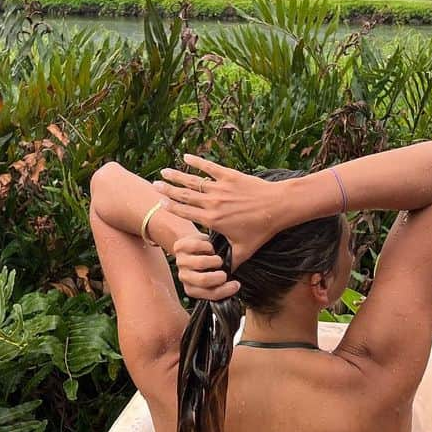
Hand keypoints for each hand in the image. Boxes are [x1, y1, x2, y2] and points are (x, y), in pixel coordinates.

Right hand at [156, 154, 283, 268]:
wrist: (278, 206)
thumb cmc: (262, 229)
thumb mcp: (245, 250)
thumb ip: (231, 262)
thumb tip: (225, 275)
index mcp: (213, 220)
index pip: (186, 213)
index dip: (172, 208)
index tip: (160, 203)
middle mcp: (212, 202)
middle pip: (184, 195)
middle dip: (168, 190)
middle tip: (154, 185)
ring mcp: (220, 188)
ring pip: (193, 180)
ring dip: (177, 176)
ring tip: (164, 172)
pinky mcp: (230, 175)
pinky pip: (209, 167)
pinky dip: (197, 161)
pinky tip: (186, 156)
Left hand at [172, 233, 240, 300]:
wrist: (191, 244)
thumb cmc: (206, 261)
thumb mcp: (213, 275)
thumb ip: (220, 284)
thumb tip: (234, 286)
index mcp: (192, 288)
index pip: (210, 294)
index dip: (225, 291)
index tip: (236, 285)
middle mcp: (184, 277)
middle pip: (203, 280)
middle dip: (218, 277)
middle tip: (224, 273)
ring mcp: (180, 262)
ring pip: (201, 263)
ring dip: (215, 260)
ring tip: (217, 259)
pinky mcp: (178, 247)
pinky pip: (196, 246)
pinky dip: (207, 245)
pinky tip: (209, 247)